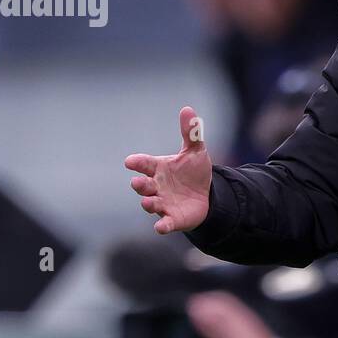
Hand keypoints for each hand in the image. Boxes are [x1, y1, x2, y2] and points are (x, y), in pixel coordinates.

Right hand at [125, 106, 212, 234]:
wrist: (206, 196)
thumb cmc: (194, 172)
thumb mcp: (195, 151)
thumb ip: (190, 133)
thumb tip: (187, 109)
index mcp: (158, 168)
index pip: (144, 163)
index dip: (137, 162)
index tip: (130, 161)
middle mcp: (156, 187)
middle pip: (143, 185)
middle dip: (140, 184)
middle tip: (138, 182)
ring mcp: (163, 203)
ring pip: (151, 204)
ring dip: (148, 204)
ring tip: (148, 202)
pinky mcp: (172, 219)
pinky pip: (164, 224)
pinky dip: (162, 226)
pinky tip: (160, 227)